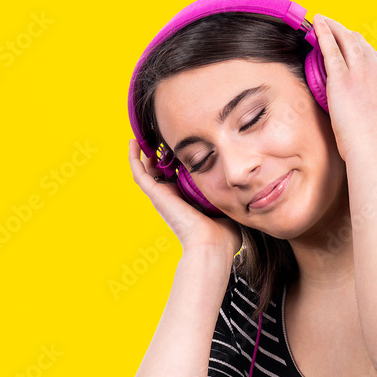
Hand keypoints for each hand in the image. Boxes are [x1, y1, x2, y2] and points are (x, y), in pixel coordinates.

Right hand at [128, 139, 241, 257]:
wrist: (212, 244)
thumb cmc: (223, 236)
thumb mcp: (229, 209)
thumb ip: (232, 197)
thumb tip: (244, 187)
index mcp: (187, 201)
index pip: (178, 176)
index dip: (177, 160)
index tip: (182, 144)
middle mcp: (172, 197)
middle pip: (160, 170)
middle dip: (160, 152)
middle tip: (161, 133)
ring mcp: (162, 196)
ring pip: (146, 169)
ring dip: (144, 152)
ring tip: (145, 132)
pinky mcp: (156, 194)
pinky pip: (138, 173)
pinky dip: (133, 157)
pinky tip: (133, 142)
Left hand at [311, 14, 376, 161]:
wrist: (375, 151)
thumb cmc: (375, 143)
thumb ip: (370, 101)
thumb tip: (360, 106)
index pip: (370, 52)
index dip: (356, 44)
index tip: (345, 41)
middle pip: (358, 41)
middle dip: (343, 32)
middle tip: (330, 25)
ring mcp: (361, 71)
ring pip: (345, 39)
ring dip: (332, 26)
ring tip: (320, 20)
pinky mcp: (342, 78)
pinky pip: (330, 48)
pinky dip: (323, 32)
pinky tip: (316, 24)